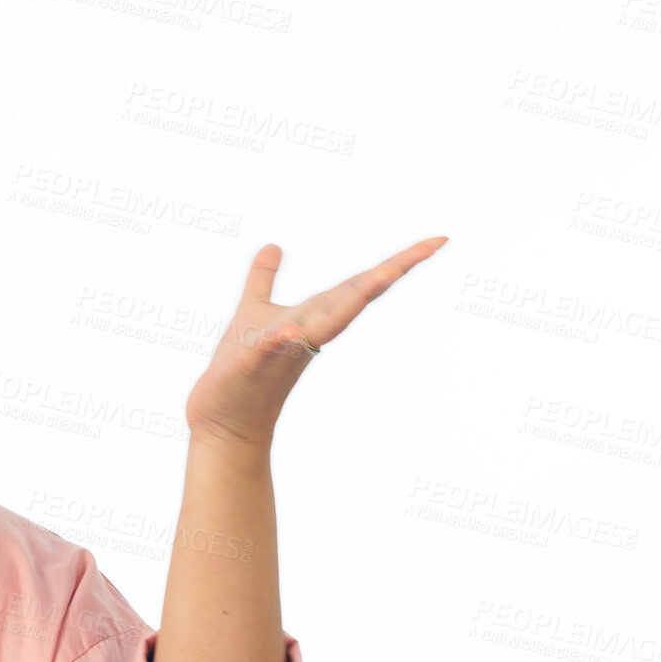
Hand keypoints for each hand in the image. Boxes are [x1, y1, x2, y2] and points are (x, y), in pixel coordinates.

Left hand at [185, 236, 449, 451]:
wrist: (223, 421)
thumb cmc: (241, 370)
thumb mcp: (252, 312)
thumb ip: (263, 279)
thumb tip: (273, 245)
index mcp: (311, 317)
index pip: (358, 285)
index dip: (396, 262)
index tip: (437, 240)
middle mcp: (306, 333)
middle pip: (352, 299)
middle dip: (387, 274)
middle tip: (429, 248)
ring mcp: (281, 351)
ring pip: (322, 323)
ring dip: (350, 301)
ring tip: (383, 275)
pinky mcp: (249, 367)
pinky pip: (267, 350)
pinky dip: (280, 340)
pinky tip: (292, 329)